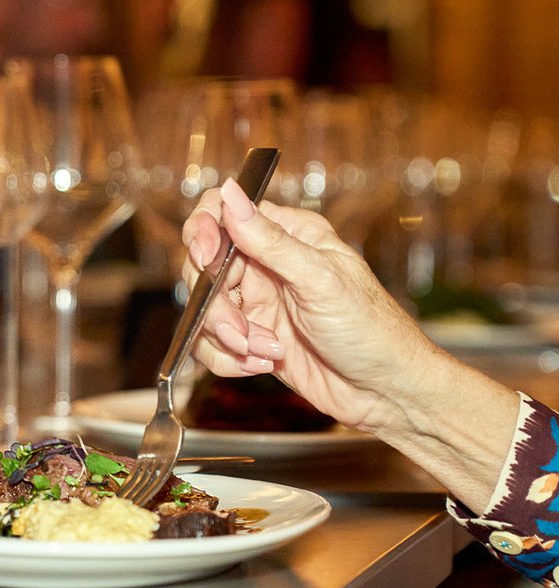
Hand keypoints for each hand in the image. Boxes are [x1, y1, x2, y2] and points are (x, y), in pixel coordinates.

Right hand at [180, 177, 433, 434]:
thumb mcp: (319, 280)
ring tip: (267, 352)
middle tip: (241, 331)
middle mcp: (266, 265)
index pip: (223, 213)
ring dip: (227, 338)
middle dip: (215, 306)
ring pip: (203, 311)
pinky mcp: (250, 339)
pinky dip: (230, 360)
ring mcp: (255, 303)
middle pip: (203, 269)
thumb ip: (269, 240)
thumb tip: (232, 194)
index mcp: (288, 236)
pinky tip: (264, 365)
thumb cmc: (370, 330)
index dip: (202, 232)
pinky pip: (210, 345)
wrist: (385, 392)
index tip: (205, 261)